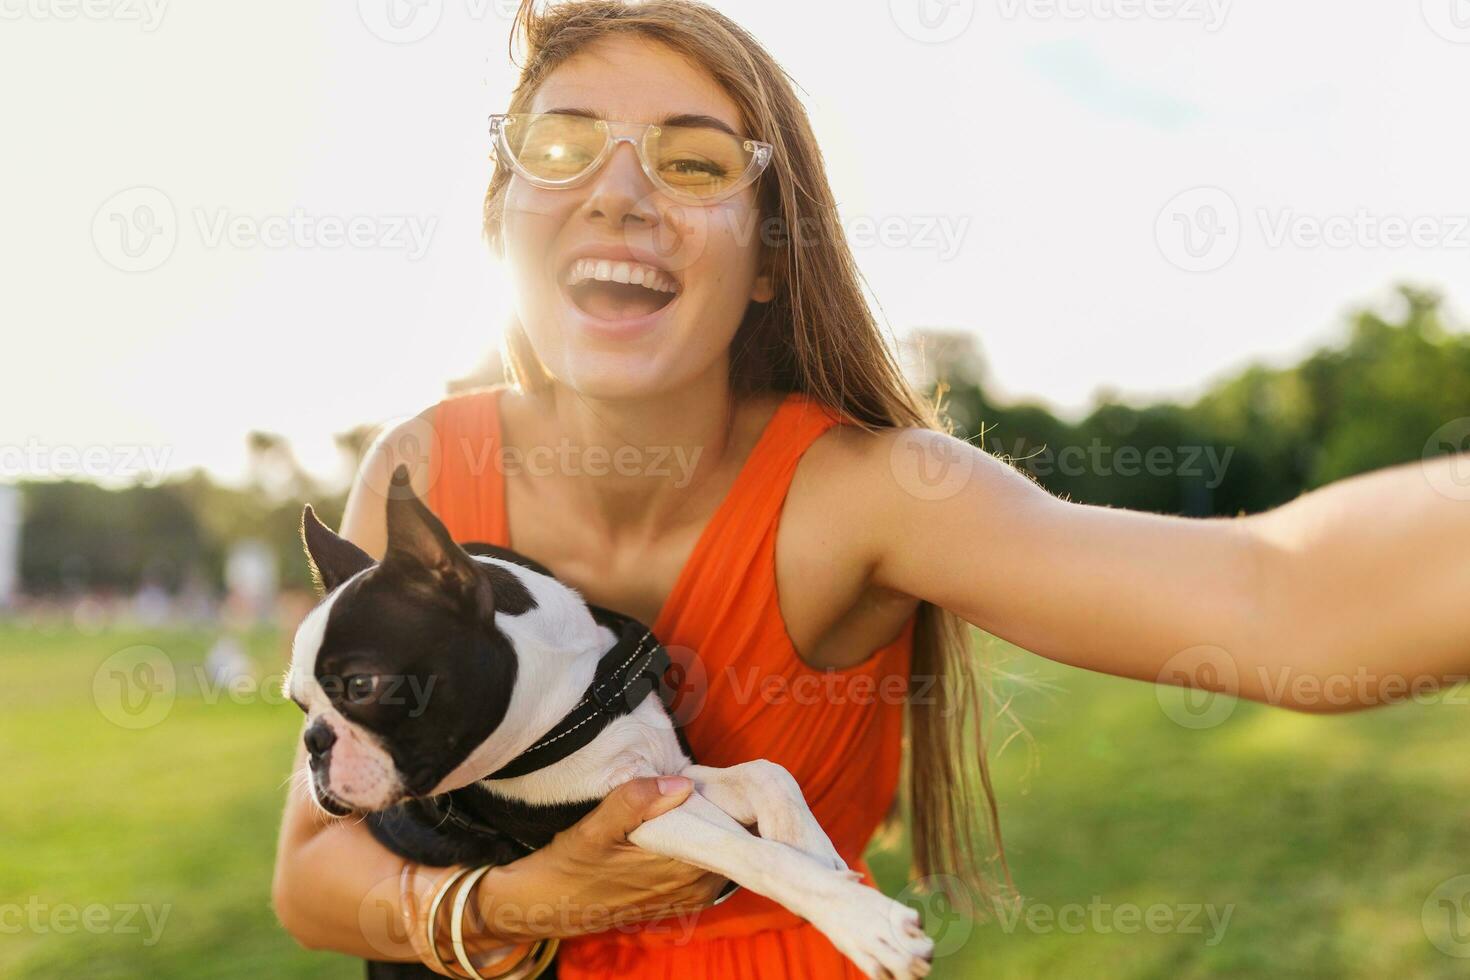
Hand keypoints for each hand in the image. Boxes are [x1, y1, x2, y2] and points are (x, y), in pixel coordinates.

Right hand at [472, 776, 728, 942]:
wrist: (548, 905)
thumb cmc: (570, 865)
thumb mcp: (594, 828)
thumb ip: (635, 801)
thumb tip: (682, 783)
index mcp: (682, 869)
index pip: (731, 831)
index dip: (731, 802)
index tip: (724, 779)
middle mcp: (695, 887)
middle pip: (731, 840)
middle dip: (725, 811)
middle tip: (711, 781)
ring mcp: (691, 896)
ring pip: (721, 852)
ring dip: (714, 827)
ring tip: (699, 797)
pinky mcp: (682, 899)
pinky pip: (708, 865)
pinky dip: (703, 844)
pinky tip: (686, 823)